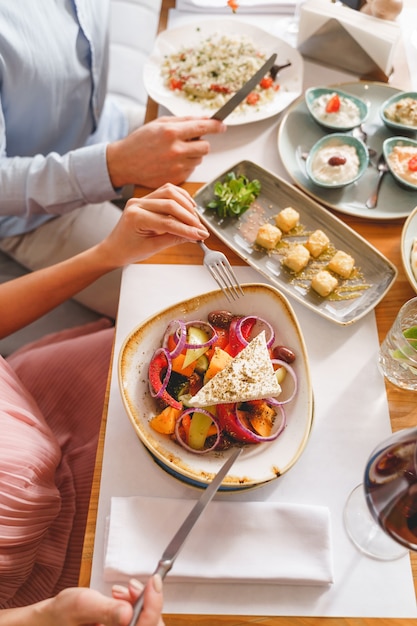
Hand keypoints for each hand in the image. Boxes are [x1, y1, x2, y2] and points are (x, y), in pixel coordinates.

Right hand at [41, 576, 163, 625]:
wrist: (47, 621)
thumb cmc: (58, 616)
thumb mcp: (81, 605)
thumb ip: (106, 610)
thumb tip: (128, 612)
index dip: (154, 605)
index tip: (154, 582)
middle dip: (147, 603)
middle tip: (133, 586)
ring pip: (145, 623)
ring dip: (139, 602)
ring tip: (119, 590)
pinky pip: (136, 622)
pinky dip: (133, 605)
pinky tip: (119, 597)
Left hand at [96, 183, 208, 267]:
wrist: (114, 248)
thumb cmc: (128, 250)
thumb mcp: (152, 248)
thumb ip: (174, 239)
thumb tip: (194, 235)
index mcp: (136, 218)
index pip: (168, 222)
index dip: (187, 229)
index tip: (201, 235)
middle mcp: (137, 204)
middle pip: (170, 204)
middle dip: (189, 217)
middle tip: (201, 229)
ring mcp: (141, 199)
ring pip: (170, 192)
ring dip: (186, 204)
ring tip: (195, 219)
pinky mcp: (146, 198)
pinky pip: (166, 191)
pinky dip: (180, 197)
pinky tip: (188, 206)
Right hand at [106, 116, 226, 187]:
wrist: (124, 163)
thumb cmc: (140, 141)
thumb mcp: (159, 124)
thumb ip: (183, 121)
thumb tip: (205, 119)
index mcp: (171, 133)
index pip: (202, 127)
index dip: (216, 126)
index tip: (222, 125)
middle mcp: (176, 150)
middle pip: (205, 147)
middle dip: (200, 143)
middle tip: (189, 141)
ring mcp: (176, 166)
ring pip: (199, 160)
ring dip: (192, 155)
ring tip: (175, 153)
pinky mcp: (176, 178)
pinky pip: (191, 170)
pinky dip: (185, 166)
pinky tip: (171, 163)